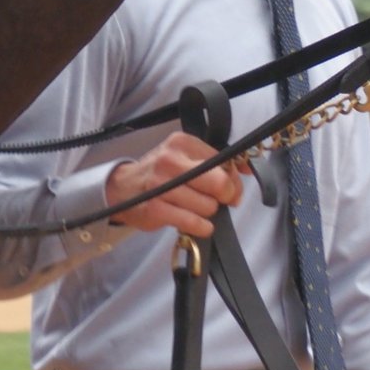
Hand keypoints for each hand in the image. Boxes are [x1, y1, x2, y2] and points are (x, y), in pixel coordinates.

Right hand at [106, 132, 245, 237]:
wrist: (122, 188)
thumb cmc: (160, 173)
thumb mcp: (185, 157)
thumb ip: (215, 161)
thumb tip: (247, 168)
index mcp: (182, 143)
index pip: (222, 161)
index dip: (233, 178)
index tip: (231, 188)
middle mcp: (171, 161)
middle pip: (219, 182)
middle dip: (226, 195)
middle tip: (221, 200)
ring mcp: (162, 185)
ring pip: (208, 205)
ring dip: (208, 212)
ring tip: (196, 208)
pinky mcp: (156, 209)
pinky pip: (193, 222)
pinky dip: (202, 227)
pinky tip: (199, 224)